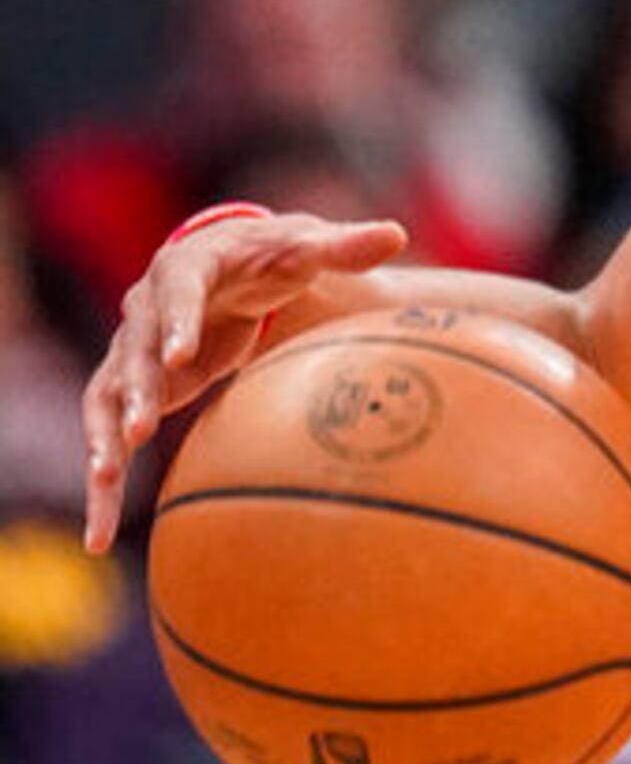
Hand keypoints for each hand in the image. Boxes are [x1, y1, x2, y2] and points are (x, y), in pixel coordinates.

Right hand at [81, 209, 405, 549]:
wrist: (232, 264)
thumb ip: (343, 246)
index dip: (176, 322)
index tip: (182, 355)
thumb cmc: (272, 256)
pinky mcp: (136, 386)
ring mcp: (135, 350)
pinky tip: (102, 530)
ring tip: (104, 480)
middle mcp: (146, 309)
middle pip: (133, 350)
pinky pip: (112, 431)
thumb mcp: (304, 248)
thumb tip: (395, 233)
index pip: (175, 292)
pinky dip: (106, 474)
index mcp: (186, 269)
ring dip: (105, 436)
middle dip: (134, 388)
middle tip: (138, 428)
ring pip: (109, 395)